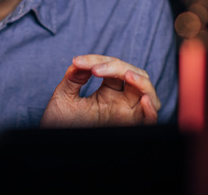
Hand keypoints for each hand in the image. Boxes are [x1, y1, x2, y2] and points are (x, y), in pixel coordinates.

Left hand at [40, 55, 161, 126]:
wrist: (56, 147)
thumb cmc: (60, 124)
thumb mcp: (64, 98)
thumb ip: (73, 78)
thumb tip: (82, 62)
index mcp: (108, 92)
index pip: (114, 68)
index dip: (98, 60)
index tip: (78, 62)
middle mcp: (121, 101)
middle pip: (134, 75)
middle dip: (118, 66)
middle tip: (96, 69)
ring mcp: (127, 114)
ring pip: (147, 92)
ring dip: (141, 81)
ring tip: (127, 74)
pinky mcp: (130, 128)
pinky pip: (151, 119)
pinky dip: (152, 109)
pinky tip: (144, 100)